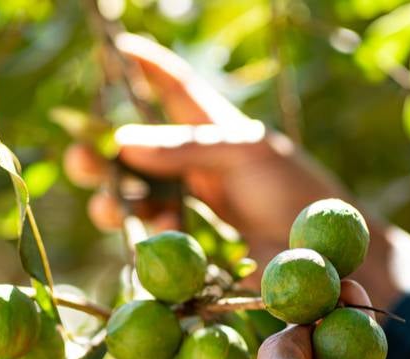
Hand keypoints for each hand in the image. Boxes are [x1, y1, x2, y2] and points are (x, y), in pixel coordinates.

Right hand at [63, 34, 409, 309]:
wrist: (328, 259)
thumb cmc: (297, 193)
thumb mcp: (246, 154)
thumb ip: (187, 146)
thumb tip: (124, 141)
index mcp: (213, 130)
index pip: (173, 89)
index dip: (145, 67)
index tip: (116, 47)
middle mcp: (194, 167)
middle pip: (134, 153)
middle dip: (101, 154)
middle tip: (82, 158)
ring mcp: (191, 208)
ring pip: (133, 198)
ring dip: (112, 199)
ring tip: (108, 207)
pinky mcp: (191, 247)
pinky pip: (151, 237)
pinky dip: (140, 233)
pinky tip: (143, 233)